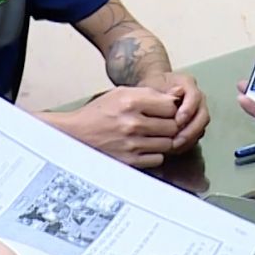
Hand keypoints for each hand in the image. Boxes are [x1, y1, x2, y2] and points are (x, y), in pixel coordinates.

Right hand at [60, 87, 181, 167]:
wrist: (75, 135)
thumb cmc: (99, 112)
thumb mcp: (122, 93)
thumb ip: (152, 93)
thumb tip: (179, 94)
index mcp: (131, 102)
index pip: (171, 106)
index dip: (170, 108)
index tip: (163, 110)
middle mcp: (132, 123)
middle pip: (172, 126)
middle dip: (169, 124)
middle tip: (159, 124)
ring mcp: (131, 144)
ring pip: (168, 144)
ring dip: (163, 140)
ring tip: (151, 135)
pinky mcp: (129, 161)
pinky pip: (158, 159)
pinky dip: (154, 154)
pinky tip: (144, 147)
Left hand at [140, 71, 209, 151]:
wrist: (152, 88)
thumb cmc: (150, 86)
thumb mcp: (152, 85)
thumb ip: (162, 94)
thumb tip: (173, 99)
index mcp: (188, 84)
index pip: (195, 97)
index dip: (188, 110)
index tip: (177, 121)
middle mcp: (197, 97)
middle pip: (203, 115)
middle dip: (191, 130)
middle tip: (177, 140)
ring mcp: (198, 111)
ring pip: (201, 127)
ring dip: (189, 139)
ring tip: (174, 147)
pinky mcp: (195, 124)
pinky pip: (196, 135)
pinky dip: (187, 143)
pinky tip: (174, 148)